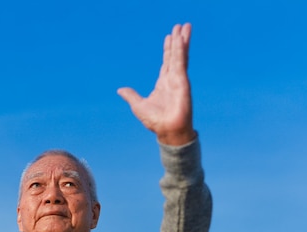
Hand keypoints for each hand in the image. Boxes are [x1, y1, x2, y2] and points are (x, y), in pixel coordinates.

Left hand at [118, 23, 195, 145]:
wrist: (167, 130)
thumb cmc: (155, 121)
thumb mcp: (138, 105)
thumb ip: (131, 95)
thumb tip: (120, 90)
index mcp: (163, 84)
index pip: (166, 63)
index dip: (168, 50)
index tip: (169, 37)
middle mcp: (172, 79)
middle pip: (175, 56)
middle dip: (177, 41)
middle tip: (180, 26)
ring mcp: (179, 79)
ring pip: (180, 56)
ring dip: (182, 41)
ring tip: (185, 27)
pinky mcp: (182, 81)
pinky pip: (181, 62)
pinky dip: (181, 51)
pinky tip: (181, 40)